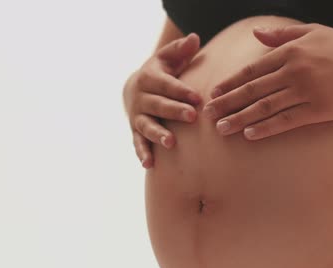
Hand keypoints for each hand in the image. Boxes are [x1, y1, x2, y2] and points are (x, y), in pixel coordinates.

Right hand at [122, 33, 202, 167]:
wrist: (134, 89)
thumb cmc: (160, 72)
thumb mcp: (167, 58)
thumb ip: (180, 50)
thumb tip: (195, 38)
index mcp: (149, 78)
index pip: (167, 85)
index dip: (181, 91)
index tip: (198, 97)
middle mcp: (141, 98)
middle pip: (158, 105)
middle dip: (174, 111)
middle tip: (192, 116)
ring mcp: (137, 116)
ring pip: (147, 126)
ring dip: (158, 135)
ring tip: (171, 143)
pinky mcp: (135, 131)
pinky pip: (138, 143)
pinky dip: (142, 153)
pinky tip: (149, 164)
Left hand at [203, 23, 332, 139]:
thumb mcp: (313, 32)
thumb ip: (282, 35)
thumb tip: (256, 33)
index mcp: (290, 52)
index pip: (252, 70)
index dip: (230, 83)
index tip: (213, 93)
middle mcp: (294, 71)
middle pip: (252, 90)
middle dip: (227, 102)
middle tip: (208, 114)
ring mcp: (306, 91)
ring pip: (265, 107)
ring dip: (240, 118)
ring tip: (222, 129)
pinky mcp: (318, 110)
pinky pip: (286, 120)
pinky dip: (266, 128)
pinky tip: (249, 134)